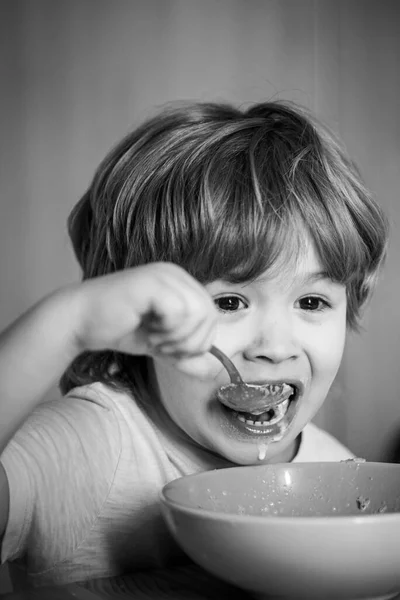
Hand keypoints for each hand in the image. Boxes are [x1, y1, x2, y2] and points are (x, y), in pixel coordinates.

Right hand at [73, 262, 217, 358]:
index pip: (211, 315)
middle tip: (164, 347)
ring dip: (178, 337)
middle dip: (190, 342)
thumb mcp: (162, 344)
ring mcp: (164, 275)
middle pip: (210, 315)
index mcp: (181, 284)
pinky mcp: (152, 282)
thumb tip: (214, 369)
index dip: (198, 341)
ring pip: (198, 313)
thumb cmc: (120, 329)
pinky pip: (180, 311)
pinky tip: (148, 331)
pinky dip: (168, 330)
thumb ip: (186, 353)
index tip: (172, 350)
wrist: (82, 321)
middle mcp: (176, 274)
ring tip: (155, 339)